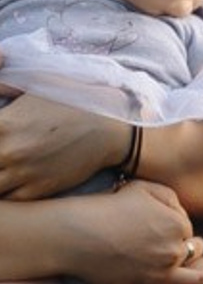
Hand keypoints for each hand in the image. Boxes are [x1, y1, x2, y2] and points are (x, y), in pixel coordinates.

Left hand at [0, 92, 124, 197]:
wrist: (110, 131)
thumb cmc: (73, 102)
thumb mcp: (34, 84)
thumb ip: (3, 86)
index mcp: (2, 123)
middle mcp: (8, 151)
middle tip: (0, 153)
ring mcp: (23, 173)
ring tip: (2, 169)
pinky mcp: (38, 189)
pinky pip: (8, 199)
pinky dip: (3, 193)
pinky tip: (8, 181)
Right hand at [61, 184, 202, 283]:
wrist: (75, 232)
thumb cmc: (106, 206)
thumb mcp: (144, 187)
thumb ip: (170, 198)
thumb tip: (182, 213)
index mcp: (178, 226)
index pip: (189, 231)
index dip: (178, 229)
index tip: (161, 228)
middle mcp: (174, 253)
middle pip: (192, 255)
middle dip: (192, 254)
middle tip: (188, 254)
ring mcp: (159, 276)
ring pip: (190, 282)